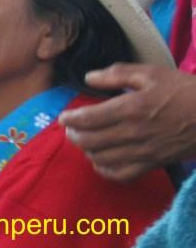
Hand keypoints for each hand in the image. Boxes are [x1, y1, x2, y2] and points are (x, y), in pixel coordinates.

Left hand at [58, 64, 195, 180]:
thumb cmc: (184, 91)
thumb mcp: (152, 73)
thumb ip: (118, 74)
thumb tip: (90, 77)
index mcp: (131, 108)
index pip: (89, 119)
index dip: (70, 120)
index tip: (64, 118)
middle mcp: (133, 132)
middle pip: (89, 141)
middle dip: (74, 135)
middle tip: (72, 129)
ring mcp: (142, 151)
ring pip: (100, 158)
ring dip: (86, 150)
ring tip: (85, 140)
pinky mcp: (152, 164)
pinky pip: (120, 174)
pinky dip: (104, 169)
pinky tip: (100, 160)